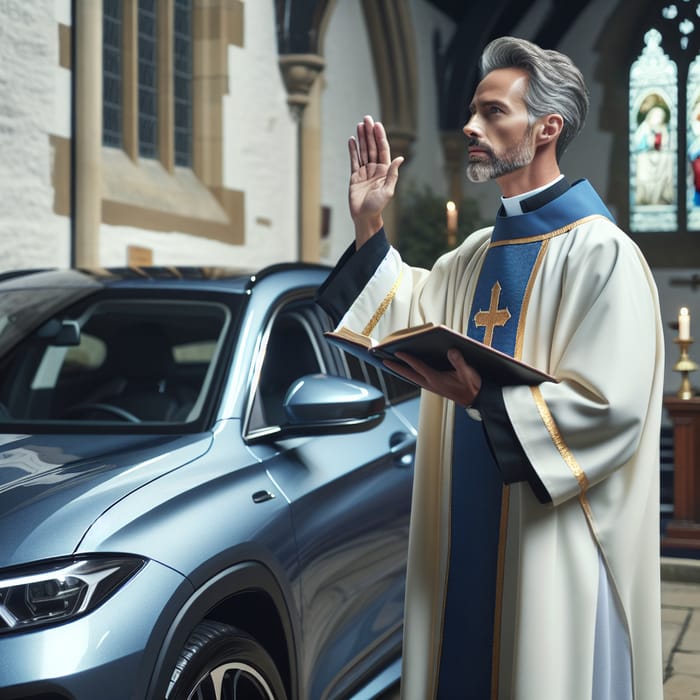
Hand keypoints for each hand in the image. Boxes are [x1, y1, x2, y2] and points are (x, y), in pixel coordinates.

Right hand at [349, 115, 403, 247]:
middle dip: (369, 133)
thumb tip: (400, 158)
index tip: (376, 125)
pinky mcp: (355, 176)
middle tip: (366, 118)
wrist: (364, 217)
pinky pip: (354, 160)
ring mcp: (364, 172)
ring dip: (361, 138)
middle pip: (372, 147)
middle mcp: (375, 169)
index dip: (379, 137)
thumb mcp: (388, 191)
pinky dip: (353, 150)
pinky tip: (352, 140)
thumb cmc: (378, 206)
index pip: (382, 150)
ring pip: (363, 151)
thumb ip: (392, 174)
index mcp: (384, 171)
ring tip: (359, 125)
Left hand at [384, 349, 481, 406]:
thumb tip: (451, 350)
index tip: (397, 352)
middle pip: (409, 375)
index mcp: (436, 379)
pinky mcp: (435, 387)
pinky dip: (411, 374)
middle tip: (384, 361)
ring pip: (412, 378)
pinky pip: (418, 379)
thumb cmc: (471, 386)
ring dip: (402, 372)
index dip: (407, 359)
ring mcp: (432, 386)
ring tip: (393, 365)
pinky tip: (410, 371)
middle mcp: (431, 383)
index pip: (418, 367)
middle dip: (397, 368)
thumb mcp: (467, 373)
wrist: (476, 399)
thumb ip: (459, 362)